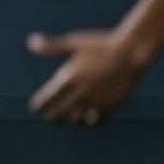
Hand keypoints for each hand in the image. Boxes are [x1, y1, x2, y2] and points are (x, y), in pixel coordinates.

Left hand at [27, 30, 144, 125]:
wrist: (132, 51)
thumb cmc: (101, 45)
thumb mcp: (74, 43)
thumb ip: (51, 47)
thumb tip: (31, 41)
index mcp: (67, 80)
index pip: (44, 102)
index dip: (39, 106)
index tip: (38, 107)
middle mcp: (79, 94)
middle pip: (58, 116)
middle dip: (53, 116)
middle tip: (52, 115)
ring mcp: (96, 101)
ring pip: (76, 121)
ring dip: (71, 120)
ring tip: (70, 116)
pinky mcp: (111, 105)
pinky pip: (97, 122)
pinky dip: (91, 121)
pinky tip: (90, 116)